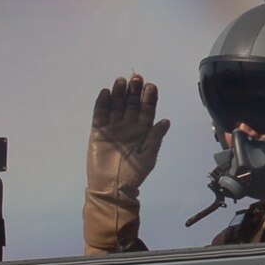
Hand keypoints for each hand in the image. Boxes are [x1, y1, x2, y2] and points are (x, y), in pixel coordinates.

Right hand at [88, 74, 170, 195]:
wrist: (111, 187)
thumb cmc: (133, 173)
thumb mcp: (148, 156)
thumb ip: (155, 138)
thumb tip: (166, 121)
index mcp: (143, 130)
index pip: (146, 109)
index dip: (148, 98)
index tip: (150, 86)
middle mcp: (128, 126)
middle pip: (131, 104)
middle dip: (133, 91)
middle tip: (135, 77)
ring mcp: (112, 128)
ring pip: (116, 106)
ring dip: (118, 93)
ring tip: (120, 81)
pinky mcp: (98, 132)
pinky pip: (100, 115)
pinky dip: (102, 104)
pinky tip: (105, 92)